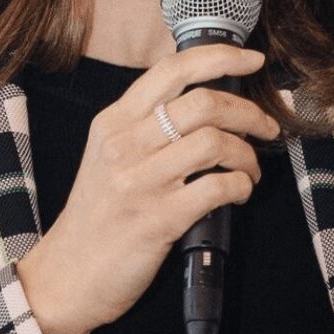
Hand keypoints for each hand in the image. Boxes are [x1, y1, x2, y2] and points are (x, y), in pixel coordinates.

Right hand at [17, 44, 279, 333]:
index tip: (252, 61)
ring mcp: (140, 182)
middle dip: (249, 112)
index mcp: (113, 122)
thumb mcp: (107, 156)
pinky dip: (241, 187)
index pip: (172, 70)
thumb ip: (145, 125)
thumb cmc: (96, 216)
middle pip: (204, 103)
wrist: (67, 275)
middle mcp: (124, 145)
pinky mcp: (158, 220)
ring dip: (248, 155)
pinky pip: (217, 188)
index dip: (221, 57)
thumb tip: (205, 99)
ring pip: (216, 143)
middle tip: (266, 127)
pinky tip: (239, 193)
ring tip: (250, 170)